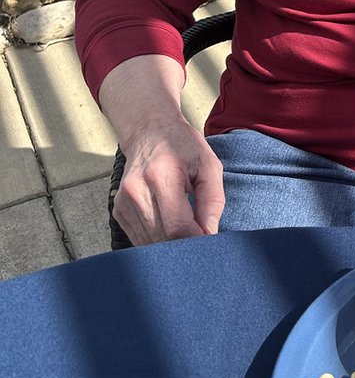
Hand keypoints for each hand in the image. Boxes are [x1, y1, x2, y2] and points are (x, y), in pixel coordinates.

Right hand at [99, 53, 224, 246]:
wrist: (149, 131)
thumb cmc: (182, 146)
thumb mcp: (208, 165)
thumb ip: (213, 201)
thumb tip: (210, 234)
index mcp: (160, 177)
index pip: (177, 228)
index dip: (196, 242)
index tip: (210, 244)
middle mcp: (136, 192)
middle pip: (163, 240)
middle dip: (186, 246)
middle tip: (202, 242)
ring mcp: (123, 203)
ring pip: (150, 244)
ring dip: (171, 245)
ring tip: (187, 233)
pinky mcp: (118, 211)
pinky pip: (140, 238)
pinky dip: (158, 240)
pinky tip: (170, 229)